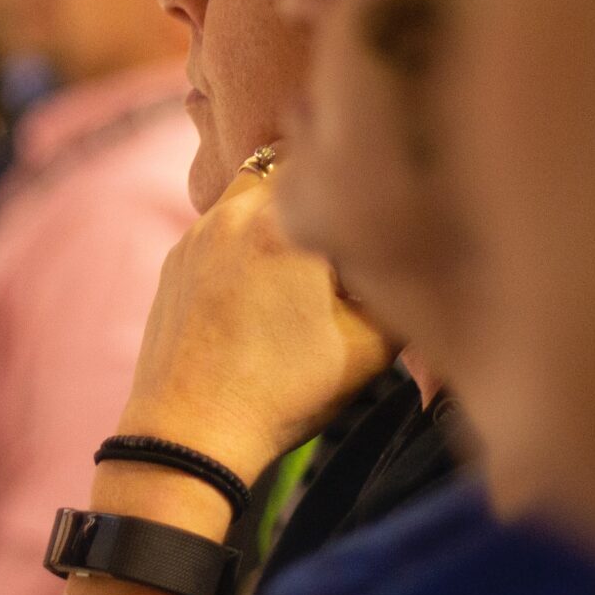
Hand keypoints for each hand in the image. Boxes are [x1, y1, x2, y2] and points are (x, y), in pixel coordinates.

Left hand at [115, 172, 396, 481]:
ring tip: (302, 267)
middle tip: (342, 238)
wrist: (191, 434)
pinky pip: (218, 228)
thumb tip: (420, 254)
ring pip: (248, 195)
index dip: (357, 180)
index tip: (374, 212)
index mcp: (283, 220)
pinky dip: (244, 241)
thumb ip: (402, 286)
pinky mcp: (174, 262)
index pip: (331, 159)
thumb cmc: (284, 392)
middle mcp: (232, 212)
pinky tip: (261, 291)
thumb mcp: (372, 344)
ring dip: (277, 213)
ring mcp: (196, 235)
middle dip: (317, 192)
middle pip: (287, 167)